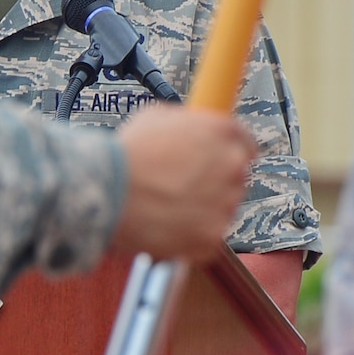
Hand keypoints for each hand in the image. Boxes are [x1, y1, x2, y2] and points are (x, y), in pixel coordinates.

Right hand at [114, 108, 254, 259]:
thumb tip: (189, 130)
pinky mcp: (212, 236)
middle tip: (182, 185)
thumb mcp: (157, 118)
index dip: (230, 151)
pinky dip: (192, 235)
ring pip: (223, 208)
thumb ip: (185, 124)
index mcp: (222, 131)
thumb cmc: (126, 155)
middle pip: (236, 177)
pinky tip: (168, 225)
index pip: (246, 142)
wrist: (107, 192)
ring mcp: (225, 203)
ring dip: (204, 208)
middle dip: (214, 181)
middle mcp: (232, 166)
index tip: (220, 160)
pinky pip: (209, 236)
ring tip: (169, 206)